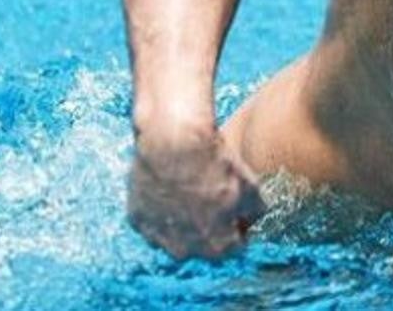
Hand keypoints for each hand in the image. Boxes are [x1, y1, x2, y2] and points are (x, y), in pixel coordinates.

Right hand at [127, 128, 265, 259]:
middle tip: (210, 196)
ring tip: (188, 188)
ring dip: (182, 218)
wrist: (173, 141)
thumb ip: (255, 210)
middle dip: (209, 225)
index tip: (235, 208)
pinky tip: (168, 185)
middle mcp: (185, 250)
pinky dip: (160, 207)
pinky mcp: (137, 217)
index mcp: (216, 247)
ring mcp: (158, 236)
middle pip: (201, 243)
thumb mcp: (251, 185)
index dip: (237, 225)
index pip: (233, 245)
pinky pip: (153, 218)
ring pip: (174, 233)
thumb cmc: (215, 163)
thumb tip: (252, 216)